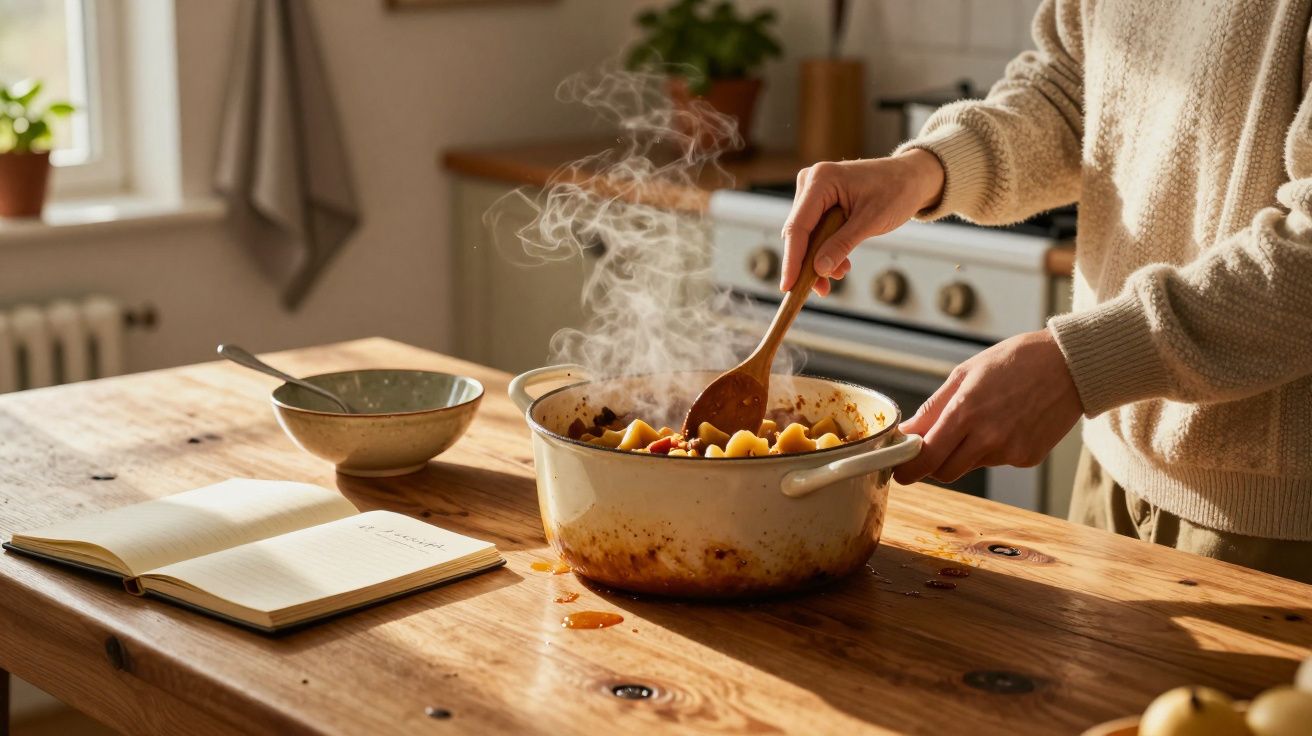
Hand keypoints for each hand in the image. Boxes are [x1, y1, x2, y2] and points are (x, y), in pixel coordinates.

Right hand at [781, 149, 944, 295]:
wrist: (910, 178)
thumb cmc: (896, 191)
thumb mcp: (871, 221)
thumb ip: (842, 245)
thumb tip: (819, 269)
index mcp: (821, 180)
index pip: (798, 226)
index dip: (792, 259)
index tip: (788, 286)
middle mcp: (811, 182)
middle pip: (798, 232)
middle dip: (807, 263)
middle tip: (821, 290)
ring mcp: (813, 191)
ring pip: (806, 235)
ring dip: (819, 258)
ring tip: (840, 274)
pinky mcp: (819, 201)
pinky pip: (815, 231)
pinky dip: (825, 250)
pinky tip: (840, 265)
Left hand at [894, 329, 1083, 484]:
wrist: (1070, 364)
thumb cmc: (1015, 361)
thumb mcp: (965, 374)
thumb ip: (933, 409)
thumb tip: (906, 432)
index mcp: (966, 412)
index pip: (926, 457)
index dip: (908, 469)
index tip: (899, 471)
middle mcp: (988, 437)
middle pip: (944, 472)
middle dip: (934, 463)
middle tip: (935, 445)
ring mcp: (1010, 451)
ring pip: (970, 466)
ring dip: (965, 453)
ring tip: (985, 419)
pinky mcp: (1028, 458)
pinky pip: (997, 462)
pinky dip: (994, 449)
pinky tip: (1009, 422)